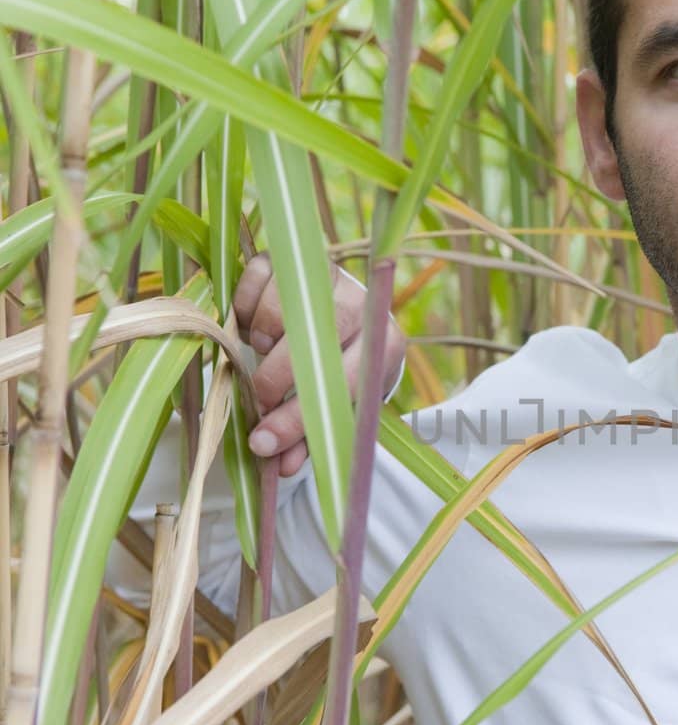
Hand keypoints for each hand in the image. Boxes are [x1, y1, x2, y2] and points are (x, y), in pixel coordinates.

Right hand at [232, 253, 407, 476]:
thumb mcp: (337, 404)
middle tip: (258, 400)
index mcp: (383, 347)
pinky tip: (251, 322)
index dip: (298, 418)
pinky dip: (247, 303)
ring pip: (287, 302)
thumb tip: (281, 466)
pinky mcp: (297, 257)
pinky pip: (261, 274)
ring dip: (263, 334)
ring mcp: (330, 275)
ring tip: (260, 350)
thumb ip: (311, 434)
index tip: (264, 442)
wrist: (352, 319)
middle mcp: (362, 305)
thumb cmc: (343, 370)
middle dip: (276, 379)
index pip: (343, 385)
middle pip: (315, 339)